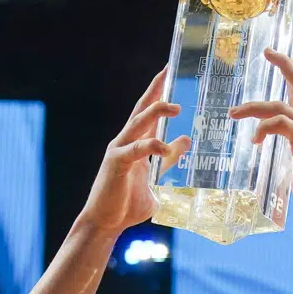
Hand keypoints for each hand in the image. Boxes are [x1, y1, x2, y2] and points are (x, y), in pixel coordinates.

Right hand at [83, 69, 188, 236]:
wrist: (105, 223)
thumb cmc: (128, 204)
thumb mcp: (156, 179)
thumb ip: (170, 161)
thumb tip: (186, 141)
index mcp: (135, 143)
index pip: (147, 112)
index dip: (158, 92)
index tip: (169, 72)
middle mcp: (125, 141)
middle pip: (141, 108)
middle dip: (155, 89)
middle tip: (169, 70)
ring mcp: (119, 150)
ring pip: (138, 123)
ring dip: (156, 112)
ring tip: (176, 106)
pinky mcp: (116, 164)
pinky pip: (136, 150)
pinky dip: (151, 147)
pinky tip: (165, 147)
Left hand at [229, 48, 292, 223]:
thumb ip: (292, 143)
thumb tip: (273, 140)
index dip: (290, 69)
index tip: (274, 55)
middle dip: (283, 65)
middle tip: (266, 52)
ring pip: (279, 107)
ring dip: (253, 108)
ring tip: (234, 114)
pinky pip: (280, 124)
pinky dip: (263, 128)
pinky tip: (254, 139)